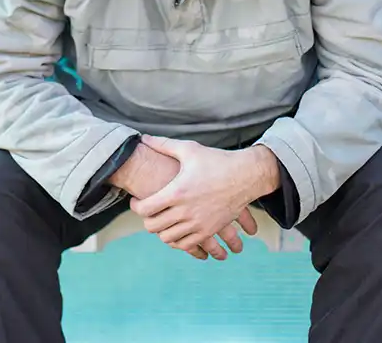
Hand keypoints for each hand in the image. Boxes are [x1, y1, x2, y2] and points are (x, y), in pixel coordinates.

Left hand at [129, 135, 280, 254]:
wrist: (246, 176)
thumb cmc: (216, 161)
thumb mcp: (189, 150)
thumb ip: (164, 145)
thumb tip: (143, 138)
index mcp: (177, 192)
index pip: (145, 208)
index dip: (136, 206)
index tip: (136, 201)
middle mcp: (185, 211)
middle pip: (153, 226)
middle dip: (146, 220)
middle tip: (148, 212)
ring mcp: (198, 223)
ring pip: (168, 238)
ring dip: (161, 231)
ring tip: (162, 220)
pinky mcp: (209, 230)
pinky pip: (186, 245)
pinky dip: (178, 241)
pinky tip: (176, 230)